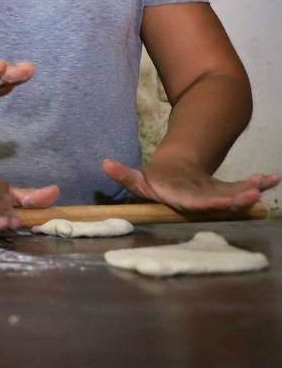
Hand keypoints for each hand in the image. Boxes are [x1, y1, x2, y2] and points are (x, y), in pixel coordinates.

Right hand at [101, 157, 279, 212]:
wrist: (173, 182)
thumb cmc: (156, 183)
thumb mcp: (139, 180)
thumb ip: (124, 174)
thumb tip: (104, 163)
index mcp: (182, 200)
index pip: (196, 203)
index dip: (210, 202)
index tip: (224, 201)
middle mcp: (203, 202)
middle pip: (221, 202)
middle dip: (236, 199)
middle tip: (250, 196)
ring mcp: (218, 195)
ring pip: (237, 195)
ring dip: (250, 190)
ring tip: (262, 182)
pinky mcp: (229, 189)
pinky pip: (246, 186)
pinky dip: (260, 183)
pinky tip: (274, 177)